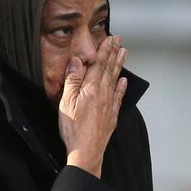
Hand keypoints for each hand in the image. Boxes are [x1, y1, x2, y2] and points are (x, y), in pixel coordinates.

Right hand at [58, 35, 127, 176]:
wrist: (86, 151)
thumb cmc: (73, 128)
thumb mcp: (66, 102)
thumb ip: (73, 80)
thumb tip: (78, 61)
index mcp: (91, 89)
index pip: (99, 64)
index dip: (105, 50)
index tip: (110, 38)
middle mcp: (103, 94)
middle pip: (109, 69)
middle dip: (114, 53)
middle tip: (120, 41)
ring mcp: (109, 105)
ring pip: (116, 80)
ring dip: (119, 66)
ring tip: (124, 53)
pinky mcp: (111, 116)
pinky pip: (118, 97)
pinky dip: (122, 87)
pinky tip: (124, 81)